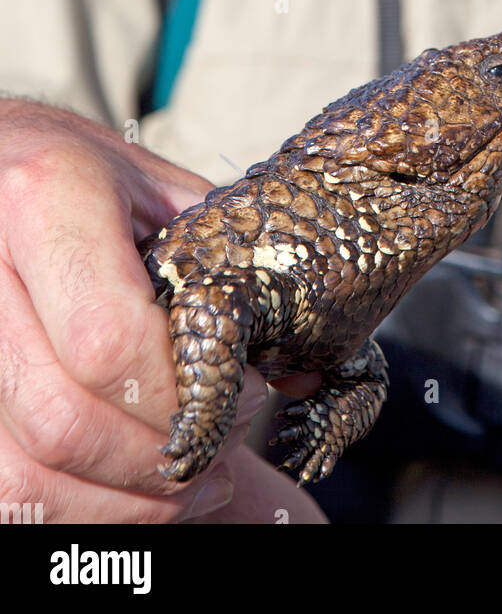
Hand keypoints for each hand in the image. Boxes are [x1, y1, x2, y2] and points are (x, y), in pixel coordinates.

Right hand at [0, 99, 324, 522]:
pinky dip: (73, 507)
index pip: (110, 339)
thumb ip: (218, 267)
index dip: (178, 394)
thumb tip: (290, 376)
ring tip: (190, 485)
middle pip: (63, 417)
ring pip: (22, 467)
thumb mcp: (163, 190)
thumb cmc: (92, 177)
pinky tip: (132, 494)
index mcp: (46, 197)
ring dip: (119, 501)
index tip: (235, 395)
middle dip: (157, 457)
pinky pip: (1, 483)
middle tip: (220, 450)